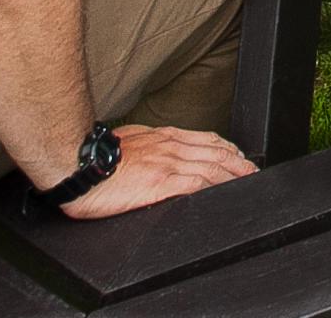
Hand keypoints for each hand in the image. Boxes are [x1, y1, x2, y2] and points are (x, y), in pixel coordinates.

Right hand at [58, 125, 255, 218]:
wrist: (78, 166)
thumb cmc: (95, 158)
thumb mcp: (129, 141)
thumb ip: (147, 146)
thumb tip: (155, 155)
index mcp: (162, 137)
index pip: (204, 139)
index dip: (225, 146)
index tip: (237, 154)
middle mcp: (169, 147)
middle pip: (214, 152)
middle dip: (237, 161)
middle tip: (252, 170)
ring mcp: (166, 164)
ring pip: (211, 167)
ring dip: (233, 175)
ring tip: (246, 182)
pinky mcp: (161, 183)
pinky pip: (196, 184)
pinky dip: (214, 187)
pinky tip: (222, 193)